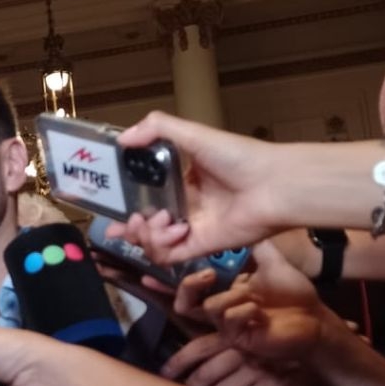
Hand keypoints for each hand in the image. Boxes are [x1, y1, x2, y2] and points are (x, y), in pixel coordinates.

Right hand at [111, 111, 279, 263]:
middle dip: (130, 226)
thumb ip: (158, 129)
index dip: (126, 202)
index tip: (110, 204)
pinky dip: (163, 247)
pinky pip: (170, 257)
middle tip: (126, 223)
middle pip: (145, 224)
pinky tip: (173, 231)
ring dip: (146, 235)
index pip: (146, 195)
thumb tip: (121, 138)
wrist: (275, 186)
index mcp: (183, 181)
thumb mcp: (195, 134)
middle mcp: (186, 206)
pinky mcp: (201, 247)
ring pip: (153, 243)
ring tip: (154, 222)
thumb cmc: (239, 157)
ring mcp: (193, 229)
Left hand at [162, 333, 321, 385]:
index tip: (165, 374)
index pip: (197, 348)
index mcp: (235, 335)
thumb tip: (192, 360)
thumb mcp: (250, 334)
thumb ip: (226, 340)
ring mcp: (262, 375)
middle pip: (205, 376)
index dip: (178, 362)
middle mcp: (245, 354)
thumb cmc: (281, 341)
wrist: (325, 349)